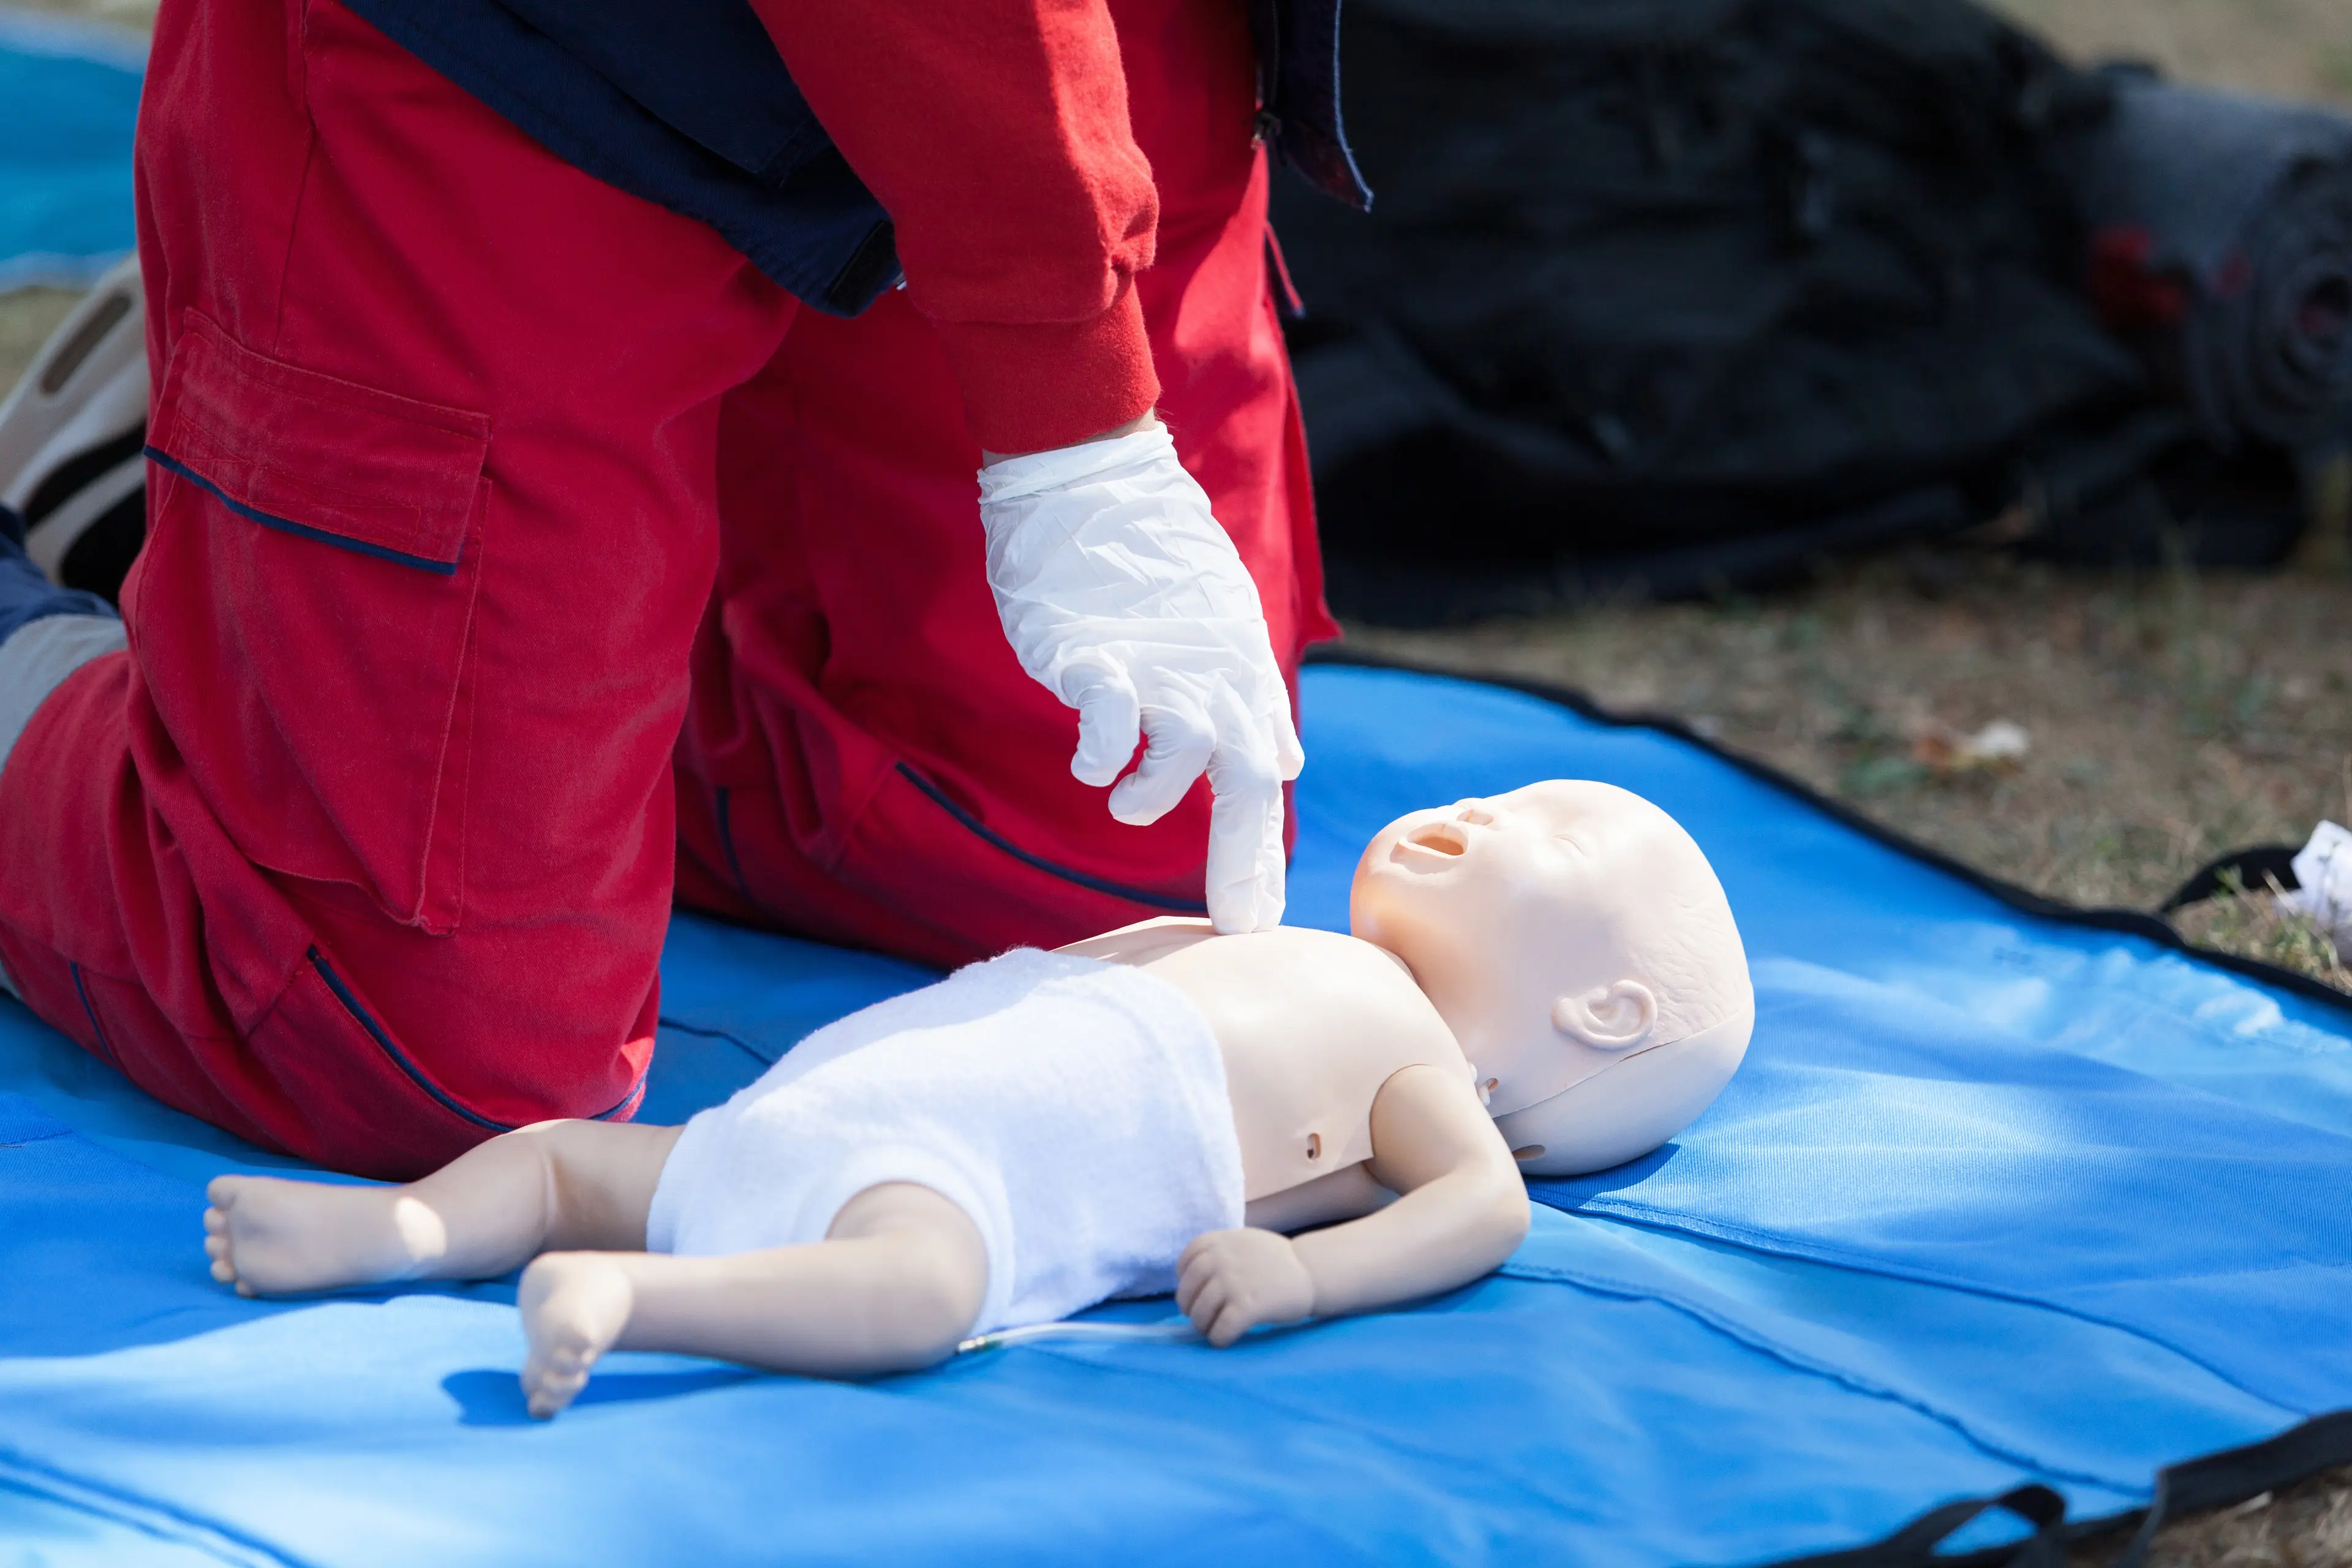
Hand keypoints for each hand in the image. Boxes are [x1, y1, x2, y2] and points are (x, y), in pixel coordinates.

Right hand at [976, 421, 1303, 932]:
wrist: (1094, 478)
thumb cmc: (1151, 562)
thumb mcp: (1221, 628)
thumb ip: (1249, 700)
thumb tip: (1284, 763)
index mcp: (1240, 675)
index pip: (1263, 779)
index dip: (1260, 854)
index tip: (1256, 918)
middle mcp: (1212, 675)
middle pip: (1245, 781)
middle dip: (1241, 861)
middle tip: (1236, 920)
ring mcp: (1158, 664)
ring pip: (1185, 750)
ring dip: (1157, 793)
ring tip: (1125, 805)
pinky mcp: (1098, 653)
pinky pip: (1110, 717)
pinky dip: (1103, 750)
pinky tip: (1091, 761)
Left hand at [1176, 1227, 1314, 1346]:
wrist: (1310, 1271)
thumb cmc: (1278, 1259)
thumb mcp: (1244, 1241)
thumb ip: (1219, 1251)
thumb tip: (1189, 1275)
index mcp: (1219, 1241)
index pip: (1186, 1262)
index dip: (1185, 1281)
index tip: (1194, 1292)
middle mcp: (1221, 1259)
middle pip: (1188, 1291)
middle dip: (1189, 1307)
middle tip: (1199, 1317)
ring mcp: (1233, 1283)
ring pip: (1200, 1313)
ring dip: (1202, 1326)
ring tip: (1212, 1329)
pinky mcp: (1247, 1306)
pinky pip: (1221, 1329)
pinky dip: (1219, 1338)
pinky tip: (1226, 1339)